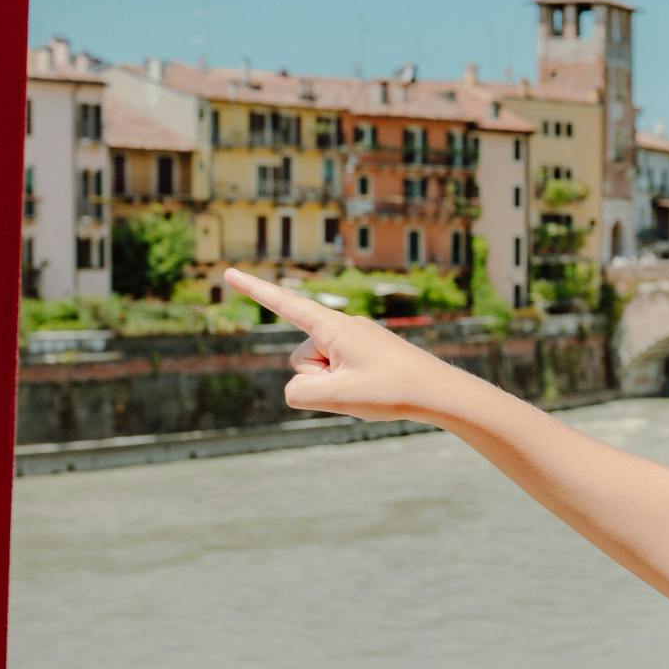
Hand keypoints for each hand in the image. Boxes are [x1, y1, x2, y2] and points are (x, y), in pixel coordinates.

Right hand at [223, 267, 472, 423]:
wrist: (440, 393)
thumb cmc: (391, 390)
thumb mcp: (336, 396)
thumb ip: (299, 392)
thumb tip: (299, 388)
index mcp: (334, 326)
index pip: (284, 304)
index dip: (254, 290)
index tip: (227, 272)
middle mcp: (343, 326)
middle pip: (301, 359)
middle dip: (317, 380)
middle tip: (357, 386)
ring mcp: (355, 340)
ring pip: (319, 372)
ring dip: (334, 388)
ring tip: (370, 389)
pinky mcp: (365, 355)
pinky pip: (338, 376)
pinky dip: (348, 389)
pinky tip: (375, 390)